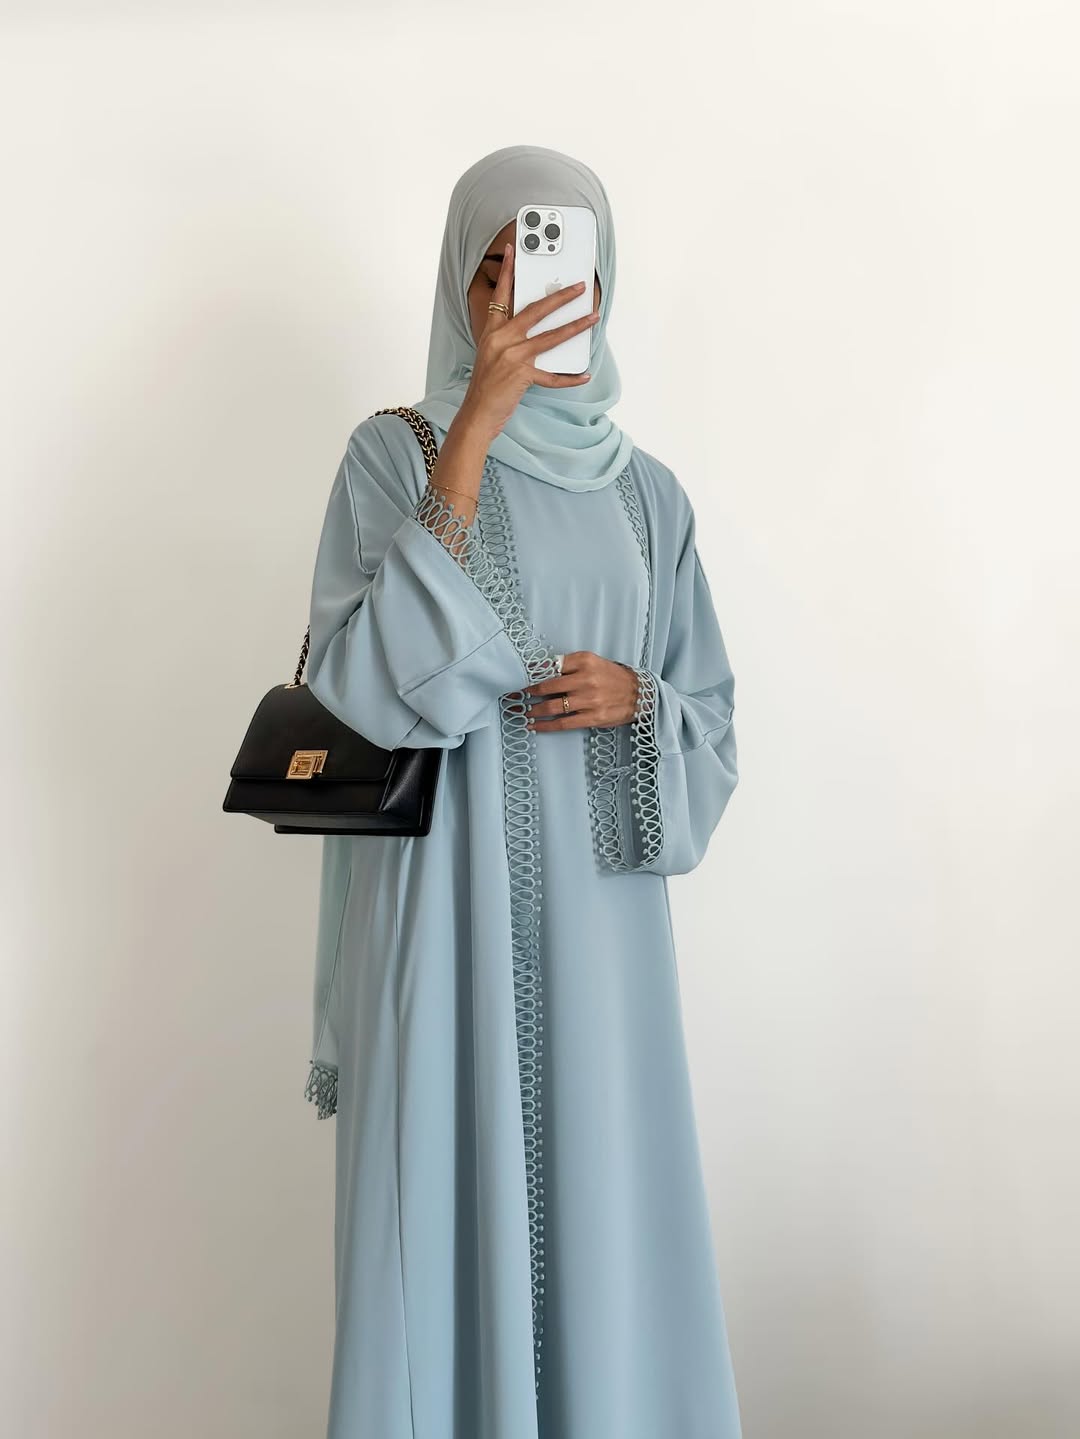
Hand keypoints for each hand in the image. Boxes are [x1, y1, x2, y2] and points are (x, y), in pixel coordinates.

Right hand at [458, 241, 599, 441]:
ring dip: (575, 327)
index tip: (514, 251)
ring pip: (551, 336)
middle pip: (536, 310)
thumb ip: (509, 339)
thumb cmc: (485, 387)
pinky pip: (553, 376)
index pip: (501, 295)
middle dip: (560, 296)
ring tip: (592, 318)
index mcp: (492, 332)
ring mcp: (513, 356)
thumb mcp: (491, 355)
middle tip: (578, 287)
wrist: (477, 413)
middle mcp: (502, 340)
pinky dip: (569, 378)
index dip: (508, 272)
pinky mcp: (522, 375)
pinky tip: (584, 375)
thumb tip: (536, 331)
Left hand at [512, 651, 640, 731]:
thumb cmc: (612, 677)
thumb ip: (569, 666)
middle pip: (546, 686)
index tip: (516, 677)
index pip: (549, 666)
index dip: (530, 673)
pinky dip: (545, 726)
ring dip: (532, 711)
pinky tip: (533, 726)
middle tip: (512, 697)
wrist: (639, 693)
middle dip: (525, 693)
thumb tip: (539, 673)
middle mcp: (585, 679)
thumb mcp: (592, 662)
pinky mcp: (592, 717)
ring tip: (520, 712)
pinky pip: (562, 723)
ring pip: (552, 707)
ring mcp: (589, 700)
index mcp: (583, 661)